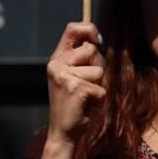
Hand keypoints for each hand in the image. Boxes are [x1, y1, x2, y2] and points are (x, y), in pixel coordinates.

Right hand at [44, 22, 105, 152]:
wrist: (63, 130)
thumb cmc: (75, 101)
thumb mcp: (76, 74)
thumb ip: (84, 57)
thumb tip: (97, 40)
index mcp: (58, 58)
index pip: (72, 29)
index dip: (88, 29)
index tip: (97, 39)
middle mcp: (57, 64)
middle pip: (92, 50)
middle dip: (97, 66)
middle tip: (86, 83)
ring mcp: (64, 75)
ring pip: (99, 70)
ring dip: (98, 84)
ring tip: (85, 95)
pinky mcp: (74, 87)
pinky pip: (100, 87)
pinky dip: (98, 97)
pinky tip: (85, 104)